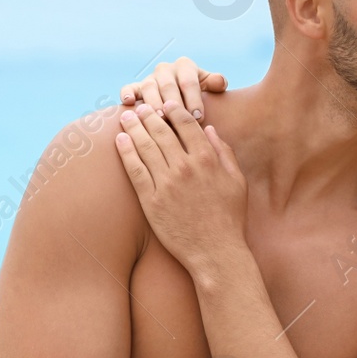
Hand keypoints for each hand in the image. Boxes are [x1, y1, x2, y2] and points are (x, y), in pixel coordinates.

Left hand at [114, 102, 247, 274]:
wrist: (215, 252)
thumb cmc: (229, 218)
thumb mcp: (236, 181)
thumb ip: (224, 152)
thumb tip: (209, 129)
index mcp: (207, 159)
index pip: (185, 124)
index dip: (172, 110)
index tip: (164, 105)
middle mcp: (185, 166)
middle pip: (160, 131)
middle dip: (148, 115)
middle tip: (139, 107)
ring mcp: (166, 183)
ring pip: (145, 146)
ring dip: (133, 127)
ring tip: (125, 117)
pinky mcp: (151, 201)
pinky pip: (135, 170)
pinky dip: (126, 152)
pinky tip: (120, 141)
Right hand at [121, 57, 227, 119]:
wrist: (181, 98)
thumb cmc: (198, 95)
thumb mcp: (209, 86)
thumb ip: (216, 83)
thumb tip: (221, 82)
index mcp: (185, 66)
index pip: (189, 81)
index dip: (194, 99)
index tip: (198, 117)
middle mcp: (165, 69)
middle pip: (168, 85)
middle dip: (174, 103)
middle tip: (178, 120)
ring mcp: (149, 78)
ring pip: (149, 88)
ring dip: (153, 102)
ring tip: (159, 117)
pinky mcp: (135, 88)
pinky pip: (129, 88)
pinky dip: (127, 94)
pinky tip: (127, 103)